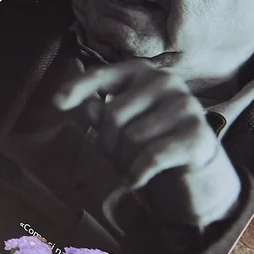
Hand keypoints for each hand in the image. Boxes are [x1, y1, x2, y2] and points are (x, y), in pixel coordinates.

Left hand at [54, 60, 242, 228]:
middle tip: (116, 158)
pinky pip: (151, 157)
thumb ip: (100, 112)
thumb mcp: (120, 124)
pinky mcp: (198, 135)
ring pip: (132, 138)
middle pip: (113, 116)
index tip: (56, 103)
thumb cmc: (149, 138)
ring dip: (124, 162)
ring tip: (131, 166)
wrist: (195, 163)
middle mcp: (166, 81)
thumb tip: (85, 106)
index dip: (77, 88)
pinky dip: (136, 174)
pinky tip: (135, 181)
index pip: (101, 76)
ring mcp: (185, 106)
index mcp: (142, 72)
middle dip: (107, 145)